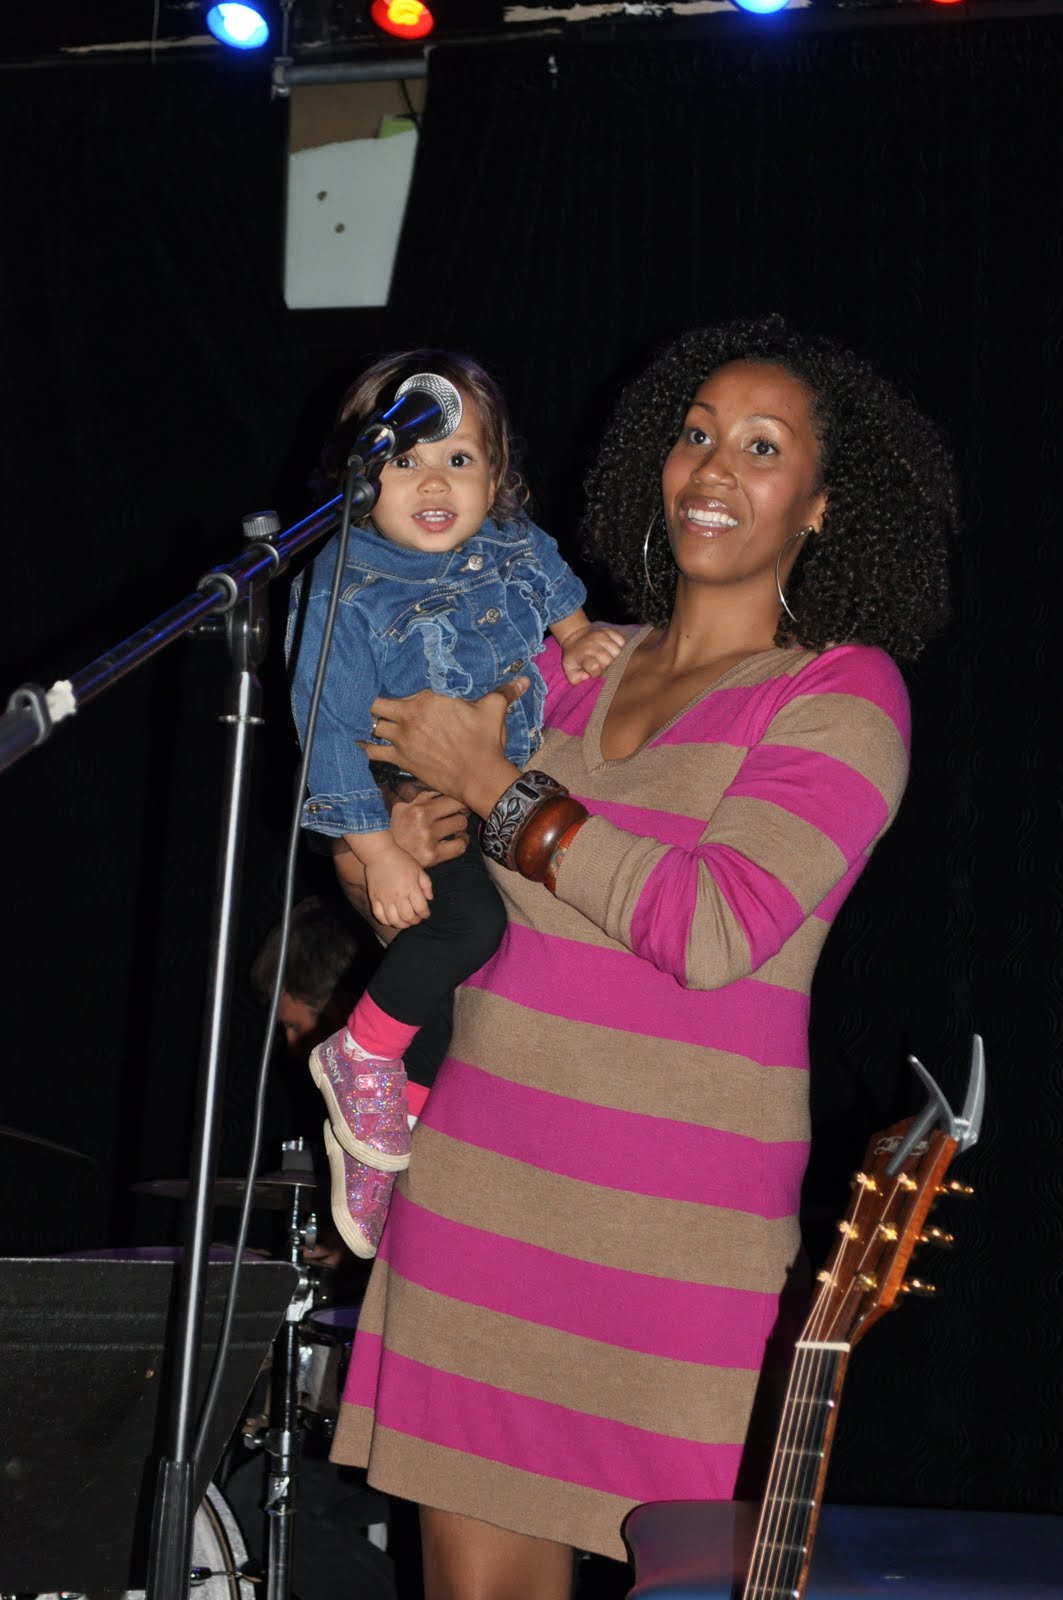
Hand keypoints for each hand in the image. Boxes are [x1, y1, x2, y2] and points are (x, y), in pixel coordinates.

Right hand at [362, 841, 433, 928]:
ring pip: (394, 920)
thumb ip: (426, 884)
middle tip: (416, 918)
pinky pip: (379, 916)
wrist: (380, 854)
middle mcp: (398, 895)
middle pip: (408, 917)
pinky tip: (391, 918)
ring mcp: (385, 898)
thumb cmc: (401, 860)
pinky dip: (386, 921)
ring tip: (404, 921)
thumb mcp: (418, 869)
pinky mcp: (374, 898)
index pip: (421, 908)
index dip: (425, 914)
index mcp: (411, 887)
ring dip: (401, 924)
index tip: (426, 913)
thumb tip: (430, 898)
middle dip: (415, 921)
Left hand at [364, 680, 529, 817]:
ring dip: (365, 724)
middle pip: (374, 704)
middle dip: (368, 701)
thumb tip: (524, 680)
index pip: (396, 686)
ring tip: (357, 721)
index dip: (387, 683)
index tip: (383, 680)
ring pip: (371, 727)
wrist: (479, 775)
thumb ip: (505, 692)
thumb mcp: (494, 710)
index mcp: (425, 700)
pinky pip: (373, 753)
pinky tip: (357, 745)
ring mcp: (402, 740)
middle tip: (365, 701)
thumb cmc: (485, 741)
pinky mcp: (401, 760)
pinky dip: (364, 748)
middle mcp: (408, 718)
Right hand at [390, 788, 469, 867]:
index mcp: (418, 808)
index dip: (460, 803)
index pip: (452, 800)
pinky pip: (459, 847)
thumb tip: (441, 790)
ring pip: (461, 828)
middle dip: (461, 815)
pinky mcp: (432, 856)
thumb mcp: (402, 808)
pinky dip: (460, 843)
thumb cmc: (394, 829)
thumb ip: (422, 798)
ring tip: (455, 831)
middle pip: (460, 813)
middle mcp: (424, 823)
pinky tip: (454, 843)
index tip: (458, 807)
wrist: (383, 854)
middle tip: (457, 818)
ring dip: (460, 829)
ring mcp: (428, 840)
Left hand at [560, 623, 626, 684]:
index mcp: (582, 654)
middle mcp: (592, 644)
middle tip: (602, 666)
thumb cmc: (574, 657)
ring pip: (618, 651)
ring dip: (615, 658)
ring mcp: (602, 636)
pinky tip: (612, 650)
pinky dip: (621, 647)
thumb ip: (575, 678)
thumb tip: (587, 676)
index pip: (594, 667)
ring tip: (608, 659)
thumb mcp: (569, 670)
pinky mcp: (610, 631)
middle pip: (609, 660)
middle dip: (607, 667)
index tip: (593, 672)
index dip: (596, 673)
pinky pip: (622, 641)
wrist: (576, 637)